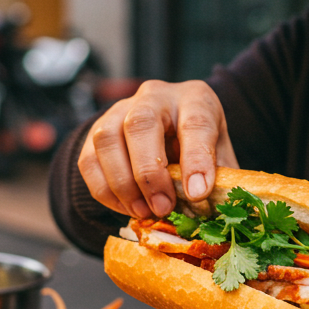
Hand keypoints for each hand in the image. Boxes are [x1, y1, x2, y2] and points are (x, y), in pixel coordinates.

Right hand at [78, 80, 237, 218]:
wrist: (170, 127)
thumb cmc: (198, 143)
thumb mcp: (220, 155)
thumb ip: (219, 178)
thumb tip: (216, 210)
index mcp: (194, 98)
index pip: (195, 122)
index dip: (196, 159)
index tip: (197, 194)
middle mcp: (155, 96)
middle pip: (140, 123)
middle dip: (149, 172)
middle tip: (162, 207)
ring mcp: (120, 109)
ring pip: (107, 138)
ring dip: (122, 183)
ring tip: (143, 211)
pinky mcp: (95, 131)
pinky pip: (89, 160)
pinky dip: (105, 190)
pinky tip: (126, 208)